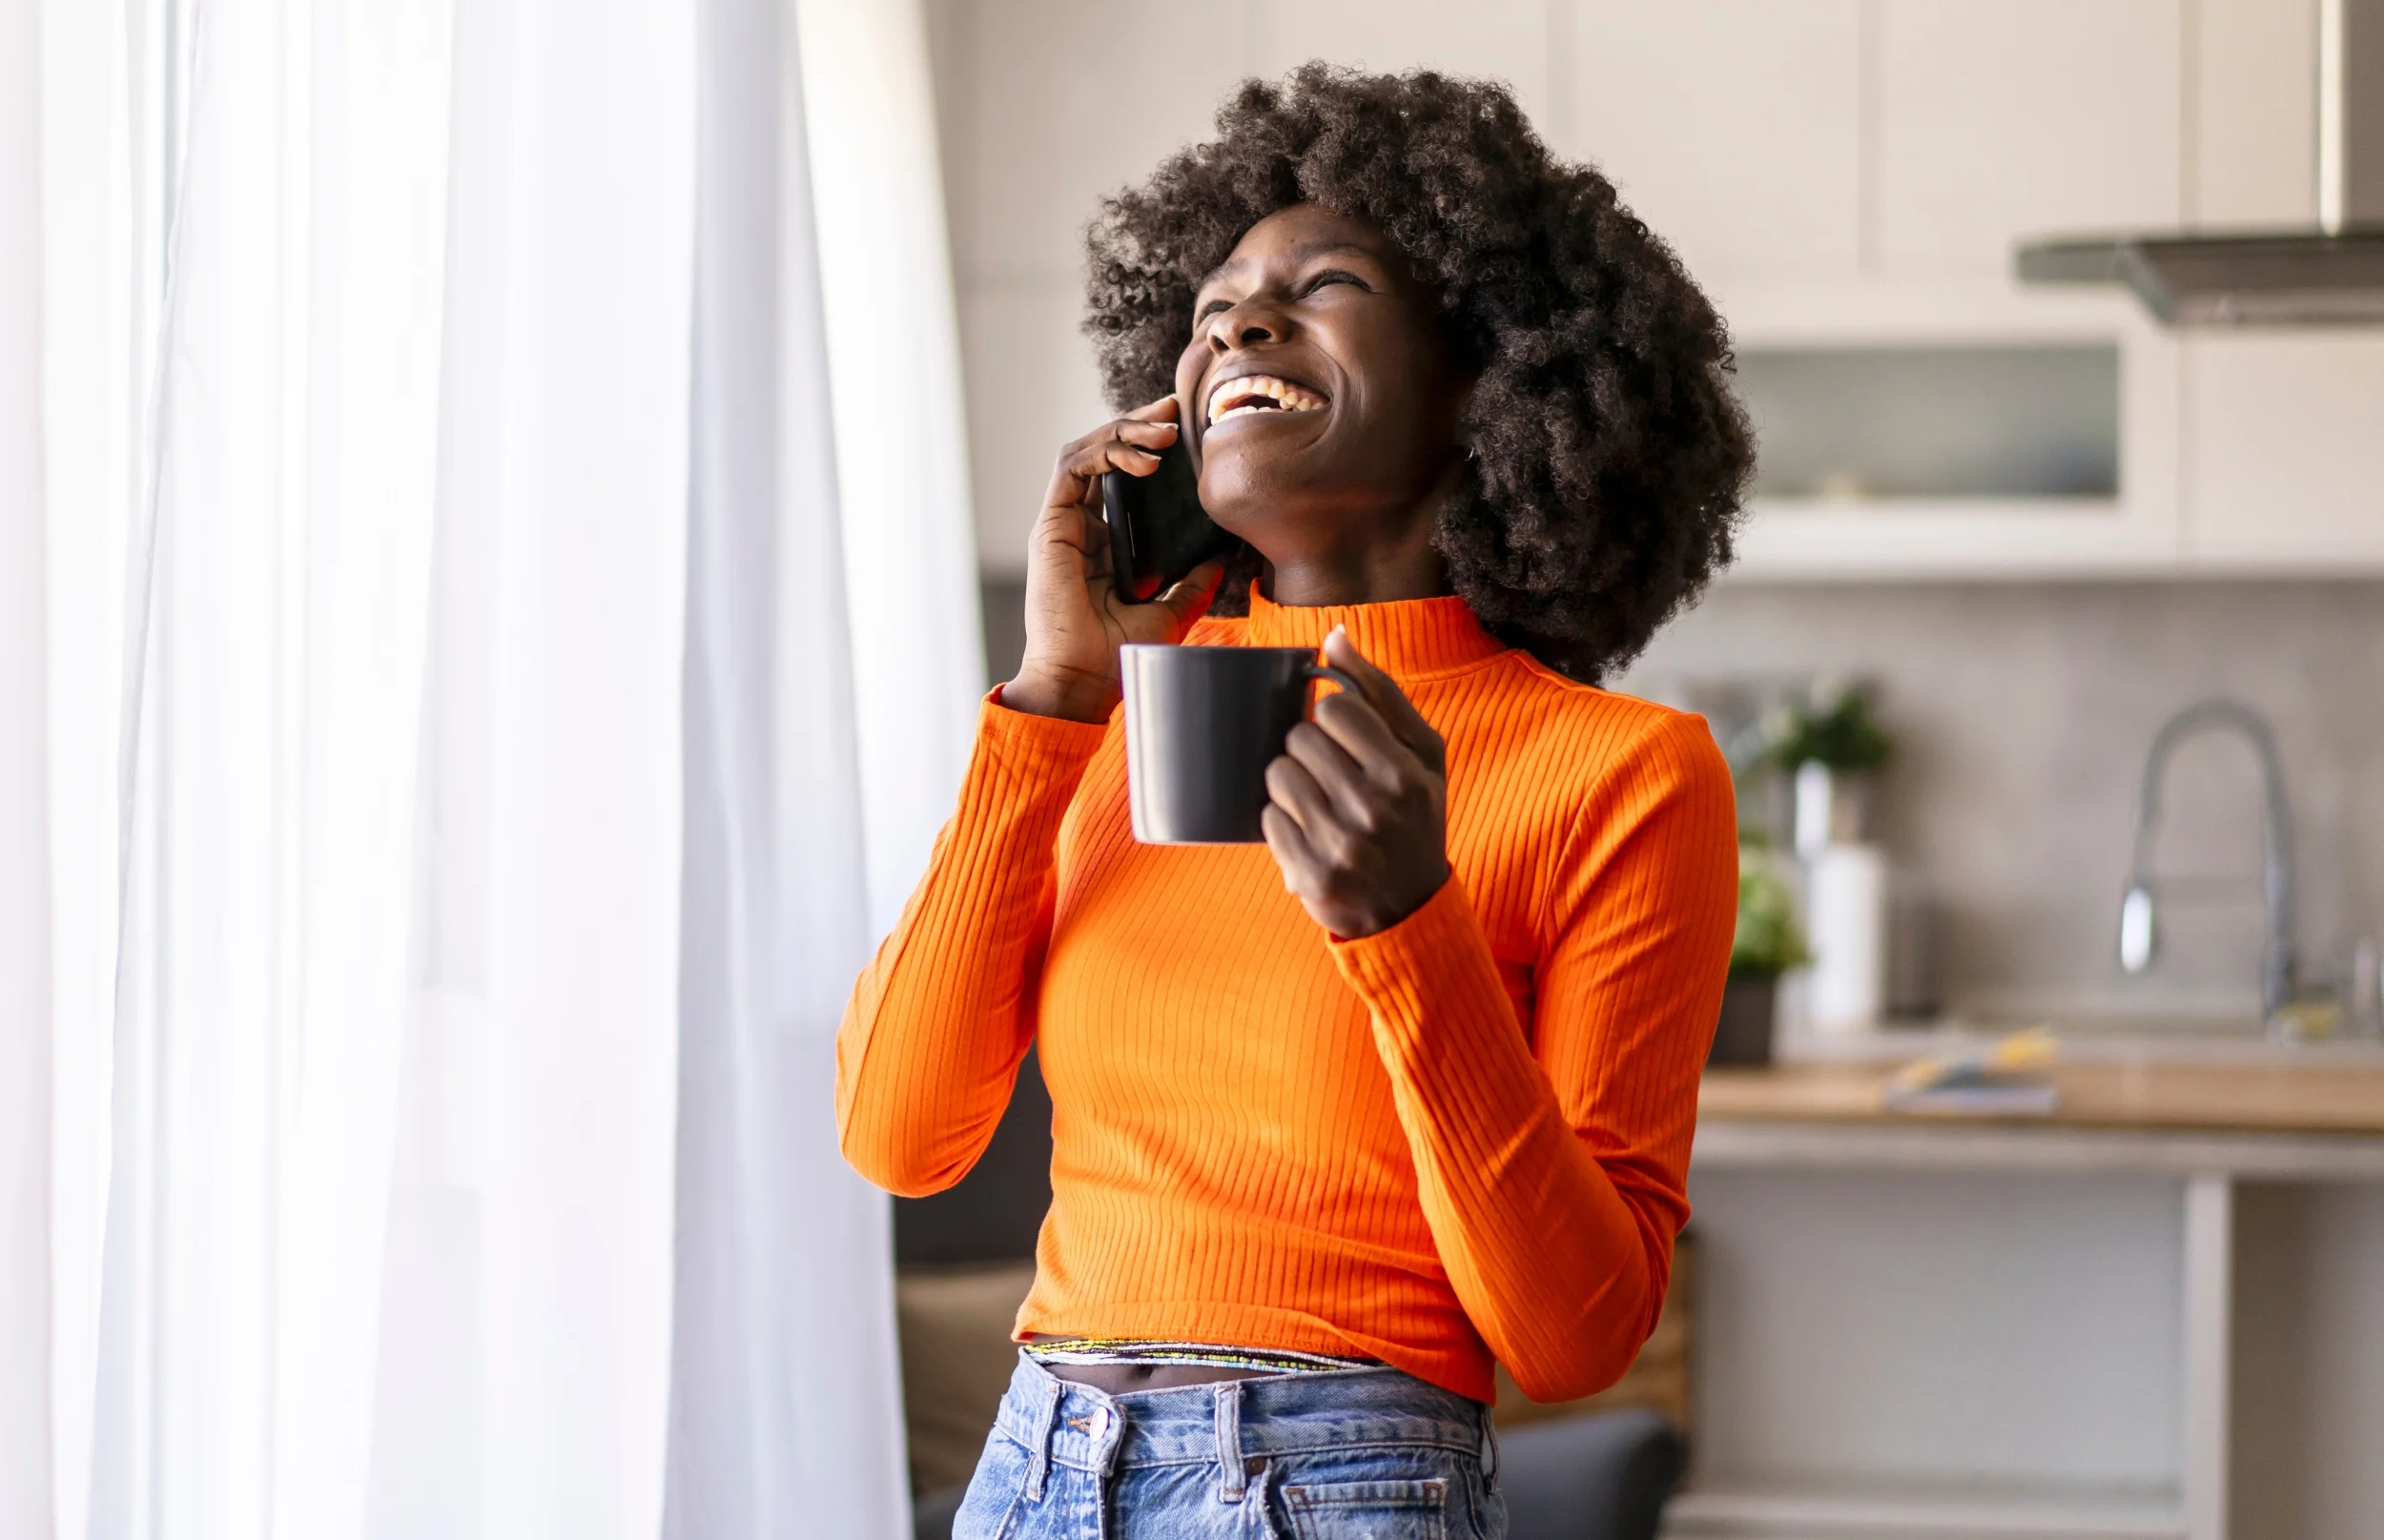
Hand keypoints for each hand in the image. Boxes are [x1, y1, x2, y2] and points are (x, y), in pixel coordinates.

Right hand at [1003, 396, 1225, 722]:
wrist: (1083, 682)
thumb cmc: (1117, 655)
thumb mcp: (1172, 611)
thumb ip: (1192, 582)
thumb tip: (1222, 556)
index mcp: (1107, 542)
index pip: (1125, 476)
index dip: (1150, 446)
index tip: (1184, 431)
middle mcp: (1083, 526)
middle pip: (1106, 453)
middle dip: (1140, 424)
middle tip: (1176, 412)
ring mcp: (1063, 523)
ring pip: (1088, 450)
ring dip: (1125, 430)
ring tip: (1164, 430)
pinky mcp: (1051, 525)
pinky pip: (1073, 467)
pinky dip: (1107, 451)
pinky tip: (1144, 458)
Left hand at [1261, 628, 1451, 937]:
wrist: (1411, 907)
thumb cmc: (1416, 817)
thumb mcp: (1422, 755)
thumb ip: (1382, 693)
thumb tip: (1335, 637)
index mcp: (1404, 772)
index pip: (1334, 707)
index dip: (1332, 716)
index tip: (1343, 736)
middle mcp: (1373, 808)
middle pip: (1299, 737)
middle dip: (1308, 748)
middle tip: (1330, 773)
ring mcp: (1339, 845)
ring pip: (1277, 774)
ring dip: (1290, 781)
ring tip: (1317, 799)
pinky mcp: (1309, 875)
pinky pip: (1267, 819)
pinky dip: (1281, 820)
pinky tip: (1308, 831)